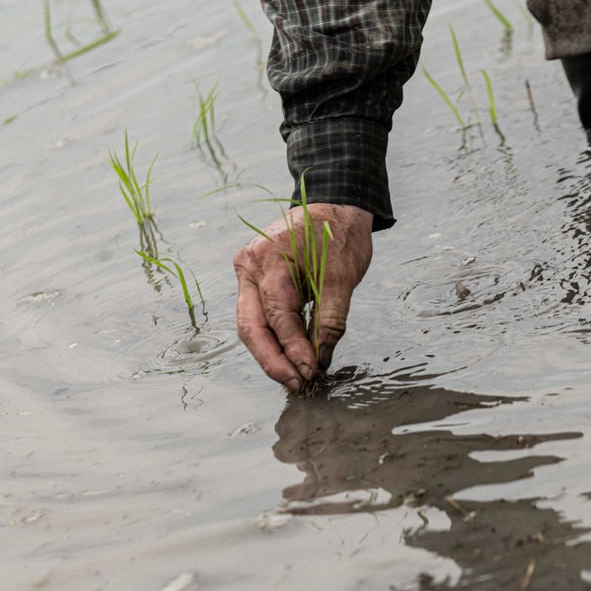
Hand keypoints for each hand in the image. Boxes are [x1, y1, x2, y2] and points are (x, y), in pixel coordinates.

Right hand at [234, 203, 373, 390]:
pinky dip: (273, 338)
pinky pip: (257, 316)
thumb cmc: (339, 234)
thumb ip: (331, 320)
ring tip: (294, 377)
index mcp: (269, 258)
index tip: (310, 372)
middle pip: (251, 326)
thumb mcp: (342, 277)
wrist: (334, 205)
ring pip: (250, 325)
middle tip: (296, 385)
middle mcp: (249, 266)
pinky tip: (290, 357)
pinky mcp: (254, 280)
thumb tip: (321, 358)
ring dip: (271, 354)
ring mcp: (247, 273)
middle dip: (272, 361)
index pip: (277, 316)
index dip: (293, 349)